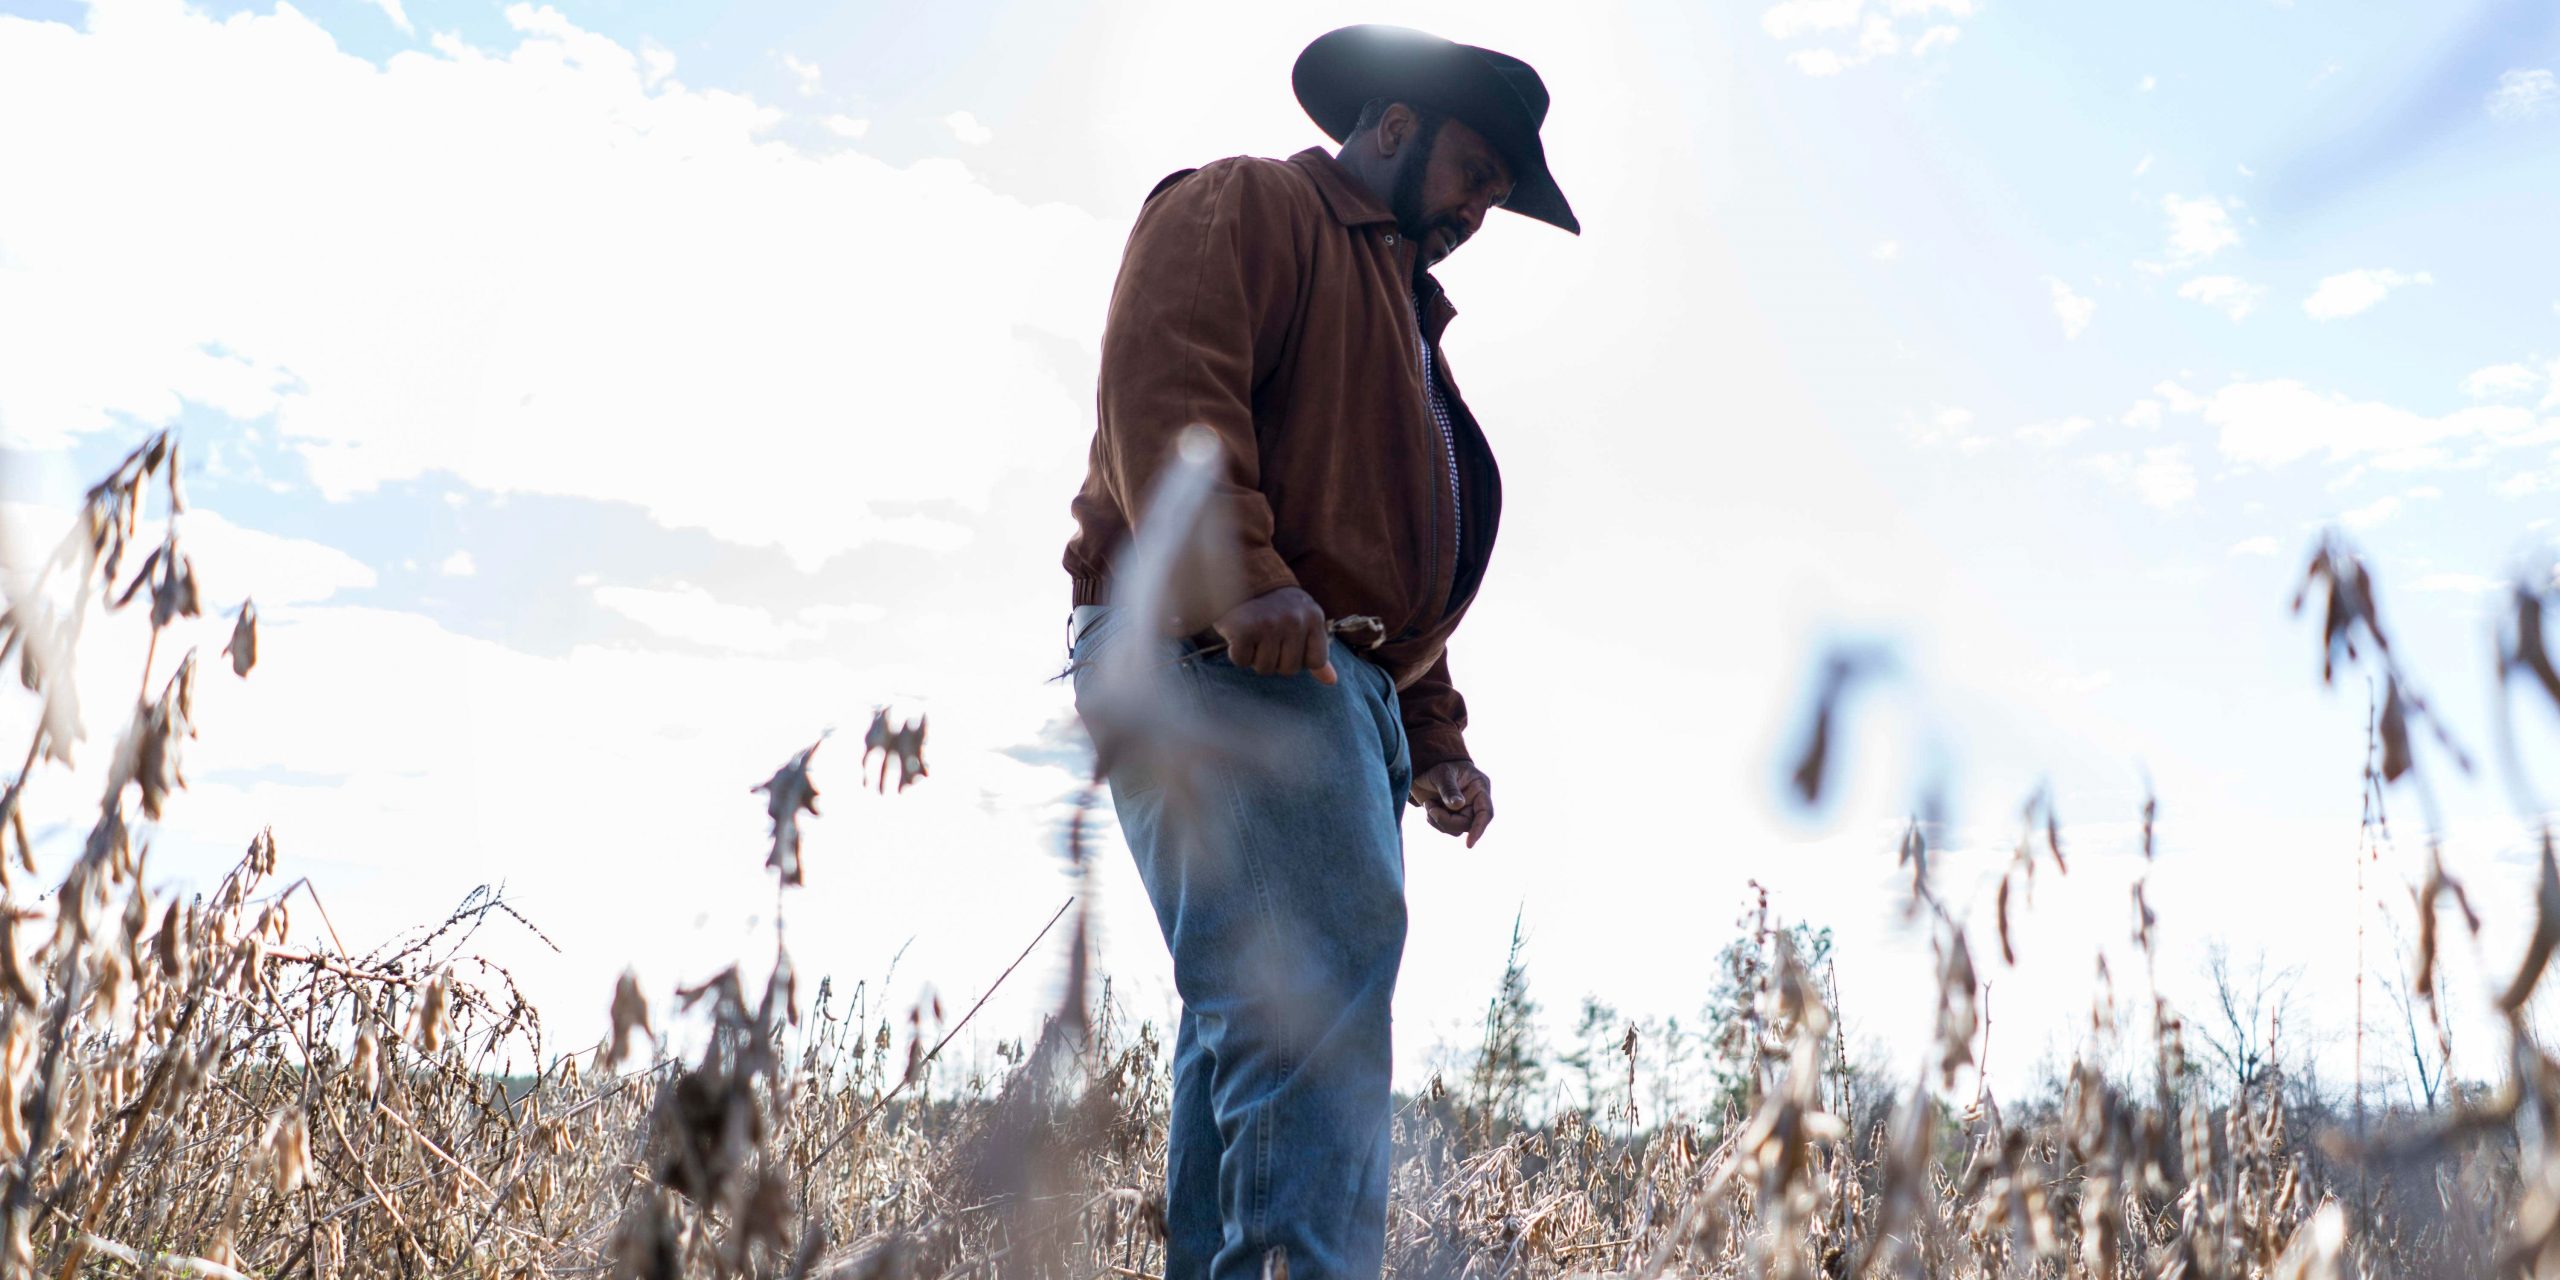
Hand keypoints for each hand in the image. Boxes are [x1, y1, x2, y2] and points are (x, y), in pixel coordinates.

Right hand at [1212, 586, 1337, 683]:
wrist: (1239, 577)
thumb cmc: (1273, 607)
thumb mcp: (1302, 622)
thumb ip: (1314, 650)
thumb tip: (1331, 681)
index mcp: (1314, 617)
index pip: (1316, 661)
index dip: (1299, 658)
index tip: (1287, 642)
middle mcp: (1294, 620)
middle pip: (1288, 669)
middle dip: (1274, 659)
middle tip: (1266, 637)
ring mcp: (1269, 624)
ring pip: (1264, 667)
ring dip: (1254, 656)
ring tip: (1253, 634)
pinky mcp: (1244, 629)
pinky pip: (1242, 661)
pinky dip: (1237, 653)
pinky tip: (1239, 634)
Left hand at [1411, 760, 1492, 846]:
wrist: (1424, 768)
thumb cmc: (1437, 765)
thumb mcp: (1442, 774)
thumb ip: (1449, 789)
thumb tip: (1458, 805)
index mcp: (1479, 788)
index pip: (1485, 812)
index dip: (1479, 829)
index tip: (1469, 844)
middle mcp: (1474, 801)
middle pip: (1468, 824)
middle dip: (1447, 821)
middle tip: (1430, 808)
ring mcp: (1464, 810)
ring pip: (1456, 830)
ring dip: (1439, 821)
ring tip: (1428, 804)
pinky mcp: (1452, 816)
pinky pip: (1446, 828)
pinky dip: (1434, 821)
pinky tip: (1429, 807)